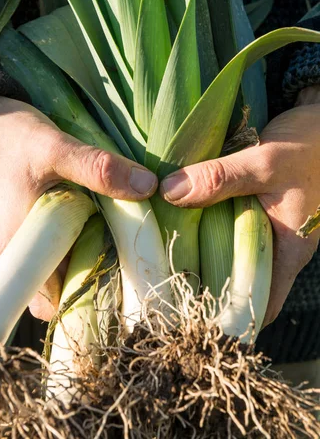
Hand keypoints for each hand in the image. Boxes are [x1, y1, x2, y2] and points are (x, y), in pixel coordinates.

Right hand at [0, 96, 157, 320]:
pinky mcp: (11, 223)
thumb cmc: (6, 135)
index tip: (125, 276)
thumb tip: (147, 188)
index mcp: (19, 243)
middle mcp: (10, 251)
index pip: (56, 300)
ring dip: (80, 252)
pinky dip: (65, 237)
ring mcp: (8, 238)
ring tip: (113, 231)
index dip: (90, 296)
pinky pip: (41, 244)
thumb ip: (98, 169)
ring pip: (50, 264)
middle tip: (126, 248)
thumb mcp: (55, 147)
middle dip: (92, 272)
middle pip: (56, 285)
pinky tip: (87, 215)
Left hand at [160, 89, 319, 325]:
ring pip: (227, 247)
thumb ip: (221, 179)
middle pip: (236, 278)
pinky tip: (176, 212)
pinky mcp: (252, 203)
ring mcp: (264, 224)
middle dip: (203, 280)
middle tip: (161, 276)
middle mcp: (276, 244)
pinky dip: (203, 218)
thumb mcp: (266, 162)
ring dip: (199, 245)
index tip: (190, 314)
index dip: (230, 318)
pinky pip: (224, 219)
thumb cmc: (309, 145)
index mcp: (288, 251)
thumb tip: (170, 193)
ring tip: (160, 246)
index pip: (260, 305)